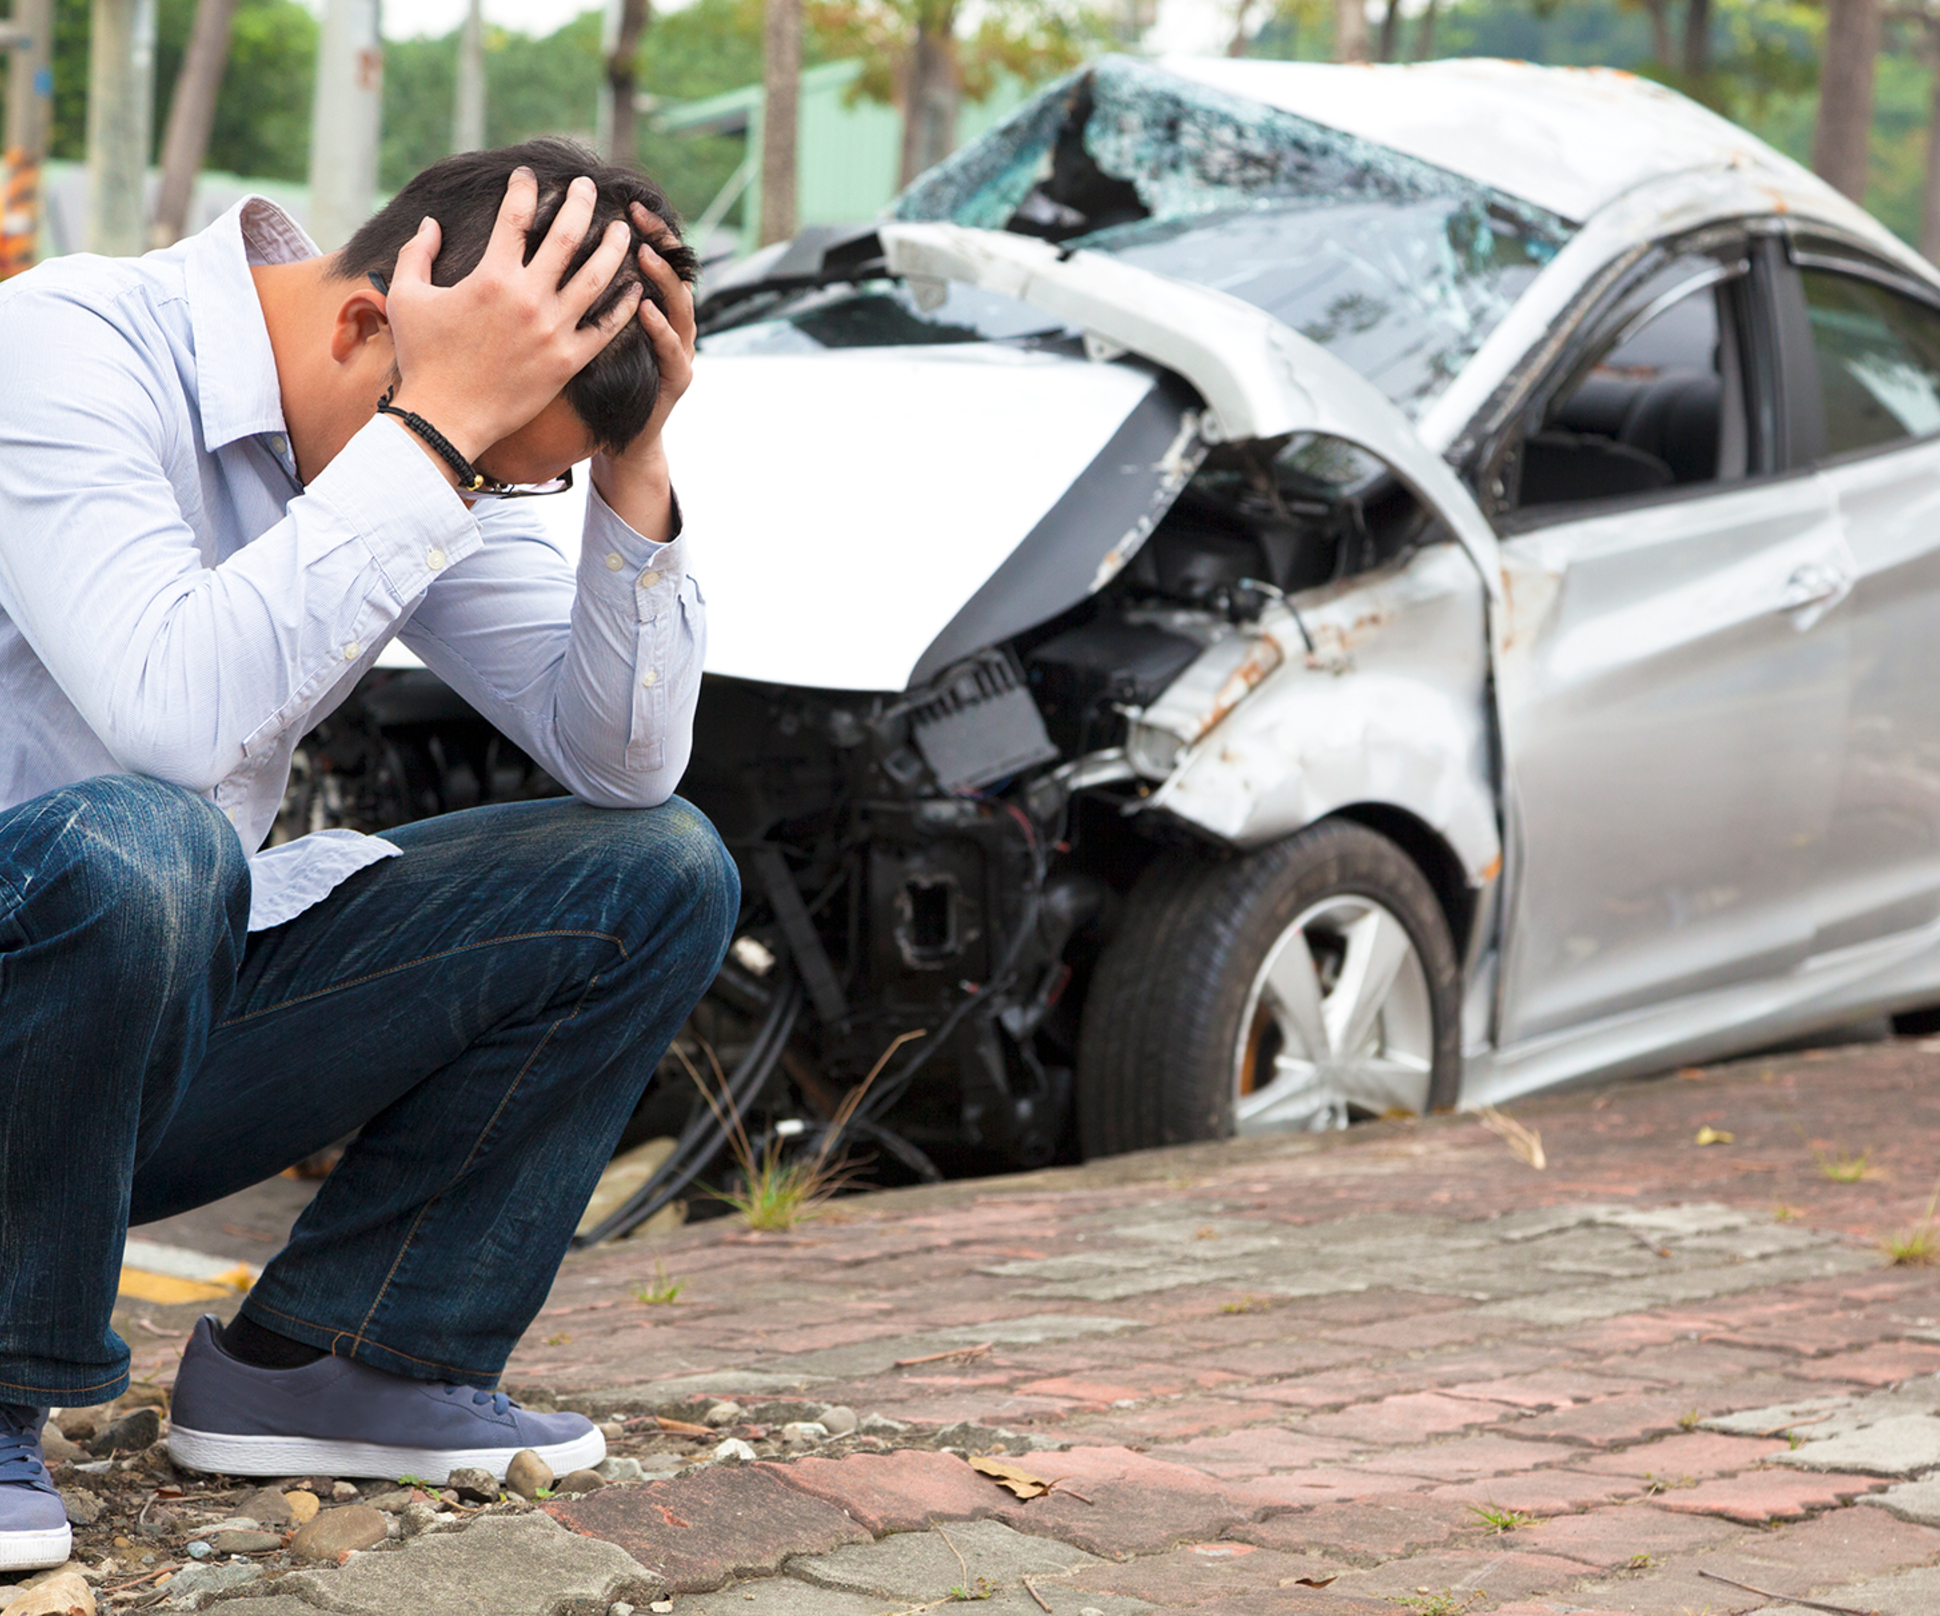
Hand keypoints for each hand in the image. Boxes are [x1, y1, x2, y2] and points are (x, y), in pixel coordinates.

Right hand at [385, 169, 642, 459]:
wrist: (444, 418)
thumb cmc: (422, 358)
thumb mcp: (406, 298)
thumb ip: (416, 254)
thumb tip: (431, 222)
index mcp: (491, 277)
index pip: (515, 217)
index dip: (523, 189)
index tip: (528, 176)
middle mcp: (528, 298)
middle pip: (566, 237)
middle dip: (580, 203)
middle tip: (587, 187)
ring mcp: (553, 330)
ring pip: (596, 277)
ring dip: (613, 247)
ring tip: (623, 229)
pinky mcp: (568, 361)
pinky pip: (606, 328)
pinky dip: (624, 306)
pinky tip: (636, 288)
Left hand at [590, 204, 697, 536]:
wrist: (627, 438)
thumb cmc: (604, 385)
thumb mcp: (596, 332)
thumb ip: (586, 292)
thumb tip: (551, 248)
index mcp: (649, 306)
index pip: (651, 255)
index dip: (641, 227)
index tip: (618, 199)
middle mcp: (670, 322)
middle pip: (672, 270)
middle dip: (658, 239)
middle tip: (637, 212)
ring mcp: (677, 349)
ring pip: (679, 306)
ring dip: (662, 278)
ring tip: (644, 253)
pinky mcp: (677, 379)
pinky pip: (672, 351)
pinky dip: (661, 330)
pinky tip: (644, 308)